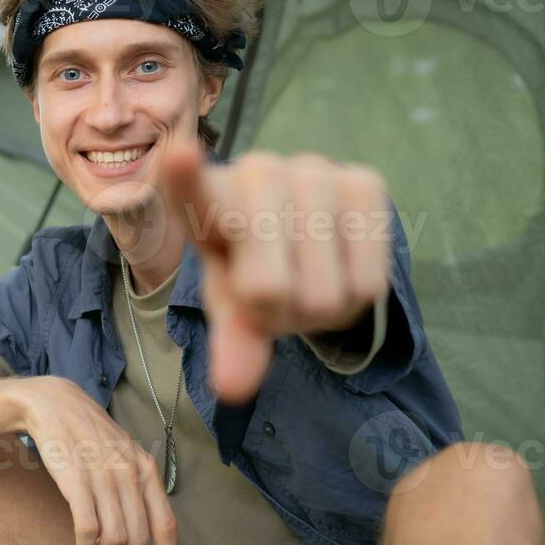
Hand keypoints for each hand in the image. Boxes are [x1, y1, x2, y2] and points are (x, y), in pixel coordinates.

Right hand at [15, 376, 177, 544]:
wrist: (51, 404)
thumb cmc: (85, 432)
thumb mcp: (122, 453)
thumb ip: (136, 485)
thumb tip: (142, 530)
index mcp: (145, 468)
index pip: (166, 525)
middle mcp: (130, 473)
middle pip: (137, 538)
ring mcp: (104, 476)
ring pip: (113, 538)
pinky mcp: (76, 480)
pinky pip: (87, 530)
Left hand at [165, 144, 391, 403]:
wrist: (319, 250)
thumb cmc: (260, 275)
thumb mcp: (237, 309)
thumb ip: (232, 342)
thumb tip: (233, 389)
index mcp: (208, 202)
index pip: (191, 191)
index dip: (184, 176)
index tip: (178, 156)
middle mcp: (256, 172)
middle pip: (265, 284)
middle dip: (273, 311)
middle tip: (272, 295)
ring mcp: (312, 171)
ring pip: (320, 288)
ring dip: (316, 305)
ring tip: (308, 280)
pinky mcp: (364, 182)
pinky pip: (366, 276)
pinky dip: (355, 294)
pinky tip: (344, 267)